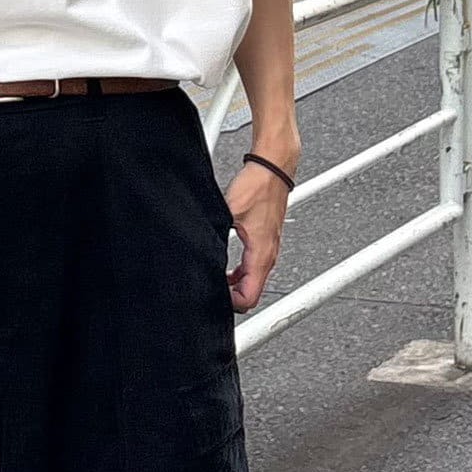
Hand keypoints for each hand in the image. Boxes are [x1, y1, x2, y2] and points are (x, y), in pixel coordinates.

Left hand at [223, 161, 290, 312]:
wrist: (272, 168)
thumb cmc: (258, 186)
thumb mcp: (226, 213)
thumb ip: (213, 234)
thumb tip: (198, 249)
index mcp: (261, 255)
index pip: (249, 298)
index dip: (228, 303)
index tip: (212, 295)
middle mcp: (268, 256)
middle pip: (251, 294)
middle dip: (230, 297)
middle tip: (210, 290)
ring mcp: (268, 249)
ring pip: (252, 282)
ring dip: (234, 286)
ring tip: (215, 281)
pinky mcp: (265, 241)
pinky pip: (252, 268)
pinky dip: (239, 274)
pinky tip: (225, 268)